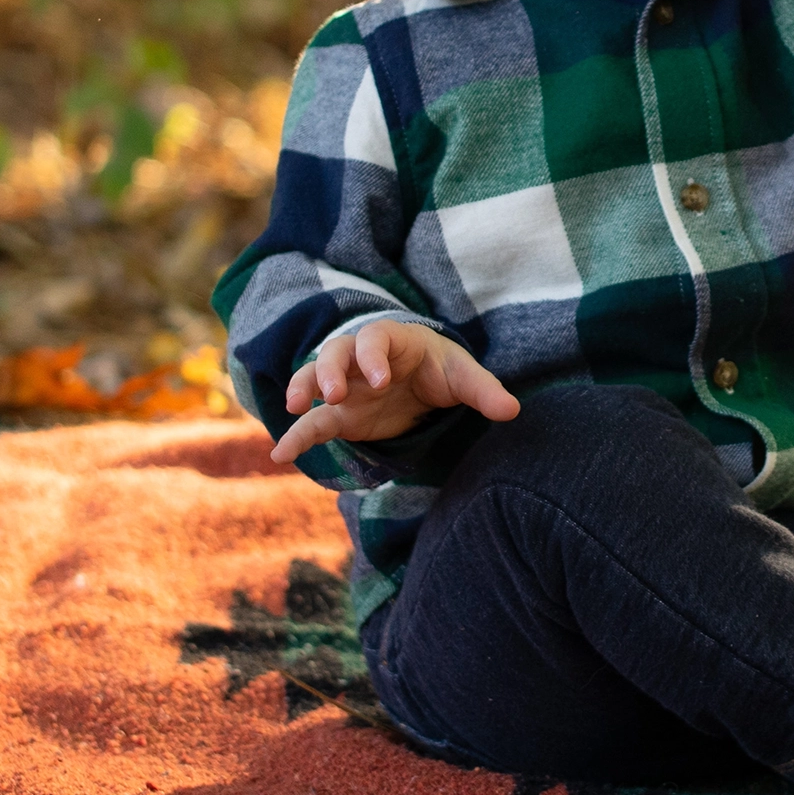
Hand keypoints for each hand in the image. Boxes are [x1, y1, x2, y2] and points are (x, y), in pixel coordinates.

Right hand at [272, 319, 520, 463]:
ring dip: (304, 390)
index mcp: (391, 340)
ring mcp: (346, 386)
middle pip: (335, 353)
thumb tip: (511, 410)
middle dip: (330, 370)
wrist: (423, 380)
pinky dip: (297, 436)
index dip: (372, 356)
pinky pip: (313, 423)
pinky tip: (282, 455)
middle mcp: (360, 359)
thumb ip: (484, 391)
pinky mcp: (340, 415)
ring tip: (297, 410)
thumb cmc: (441, 368)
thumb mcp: (463, 376)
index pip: (375, 339)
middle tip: (334, 393)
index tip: (379, 380)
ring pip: (314, 380)